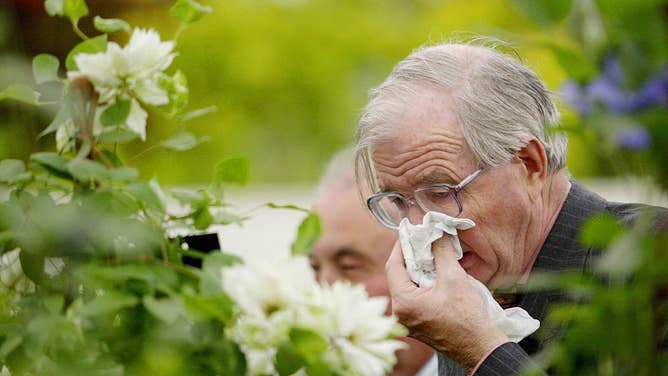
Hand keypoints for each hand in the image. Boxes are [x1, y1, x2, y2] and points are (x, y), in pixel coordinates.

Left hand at [386, 236, 509, 370]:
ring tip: (431, 253)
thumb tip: (436, 232)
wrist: (481, 347)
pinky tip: (435, 272)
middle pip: (399, 276)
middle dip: (412, 256)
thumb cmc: (468, 318)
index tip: (408, 231)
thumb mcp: (454, 278)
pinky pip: (415, 296)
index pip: (393, 266)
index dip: (401, 246)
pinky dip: (423, 282)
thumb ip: (441, 252)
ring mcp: (408, 320)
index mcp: (403, 303)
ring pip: (408, 286)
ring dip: (419, 269)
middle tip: (421, 239)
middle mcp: (400, 313)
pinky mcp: (418, 323)